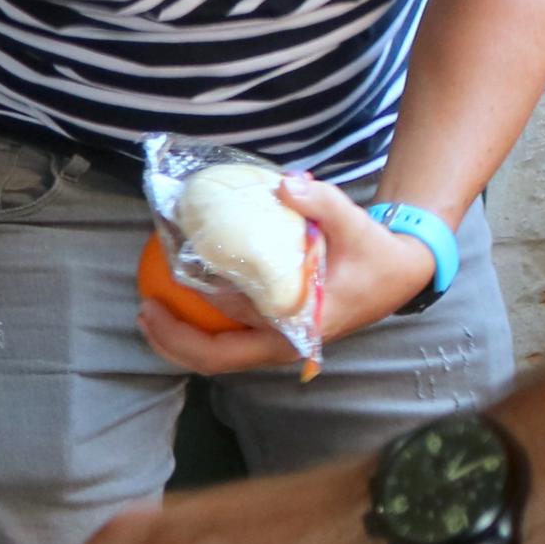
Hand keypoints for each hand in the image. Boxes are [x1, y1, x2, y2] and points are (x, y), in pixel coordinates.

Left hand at [131, 175, 435, 374]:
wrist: (402, 270)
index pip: (228, 348)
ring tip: (150, 309)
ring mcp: (280, 338)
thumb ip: (320, 203)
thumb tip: (285, 185)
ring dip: (184, 337)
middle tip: (142, 310)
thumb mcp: (353, 223)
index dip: (186, 333)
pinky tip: (184, 291)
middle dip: (173, 342)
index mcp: (295, 330)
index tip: (156, 303)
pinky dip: (205, 320)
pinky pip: (233, 332)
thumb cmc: (374, 252)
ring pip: (222, 352)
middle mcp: (283, 343)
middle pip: (216, 358)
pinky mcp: (279, 325)